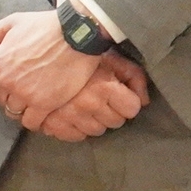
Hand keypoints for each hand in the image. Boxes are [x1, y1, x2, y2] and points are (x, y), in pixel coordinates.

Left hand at [0, 8, 105, 128]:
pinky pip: (31, 122)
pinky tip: (43, 112)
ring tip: (34, 102)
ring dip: (22, 109)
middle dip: (11, 96)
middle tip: (26, 90)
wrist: (77, 34)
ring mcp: (24, 95)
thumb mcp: (12, 22)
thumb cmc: (46, 26)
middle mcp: (6, 82)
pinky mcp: (43, 104)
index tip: (10, 83)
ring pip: (14, 113)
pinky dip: (36, 120)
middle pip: (1, 100)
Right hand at [33, 54, 149, 140]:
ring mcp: (69, 116)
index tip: (119, 94)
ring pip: (96, 131)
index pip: (131, 109)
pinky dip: (75, 128)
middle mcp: (87, 104)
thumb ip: (134, 77)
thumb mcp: (114, 59)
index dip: (128, 101)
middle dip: (112, 111)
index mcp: (103, 87)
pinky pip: (75, 137)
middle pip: (115, 122)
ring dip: (94, 120)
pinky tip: (73, 114)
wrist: (46, 54)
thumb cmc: (84, 55)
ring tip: (86, 105)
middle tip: (101, 98)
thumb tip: (145, 101)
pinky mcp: (52, 124)